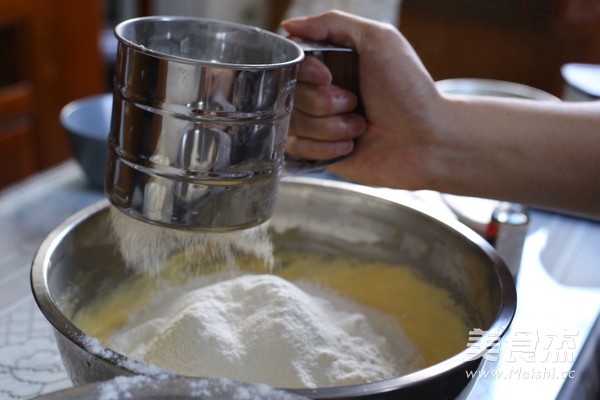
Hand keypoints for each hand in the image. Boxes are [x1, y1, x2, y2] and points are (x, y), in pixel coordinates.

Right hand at [282, 11, 443, 188]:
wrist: (428, 140)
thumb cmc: (410, 91)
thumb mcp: (379, 40)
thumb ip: (333, 24)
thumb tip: (289, 26)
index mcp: (333, 63)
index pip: (292, 62)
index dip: (305, 72)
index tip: (328, 77)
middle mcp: (322, 92)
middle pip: (288, 93)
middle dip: (323, 102)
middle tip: (355, 102)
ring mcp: (319, 123)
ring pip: (293, 122)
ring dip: (329, 126)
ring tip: (359, 126)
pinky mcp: (320, 152)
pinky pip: (297, 149)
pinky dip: (325, 147)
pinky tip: (351, 145)